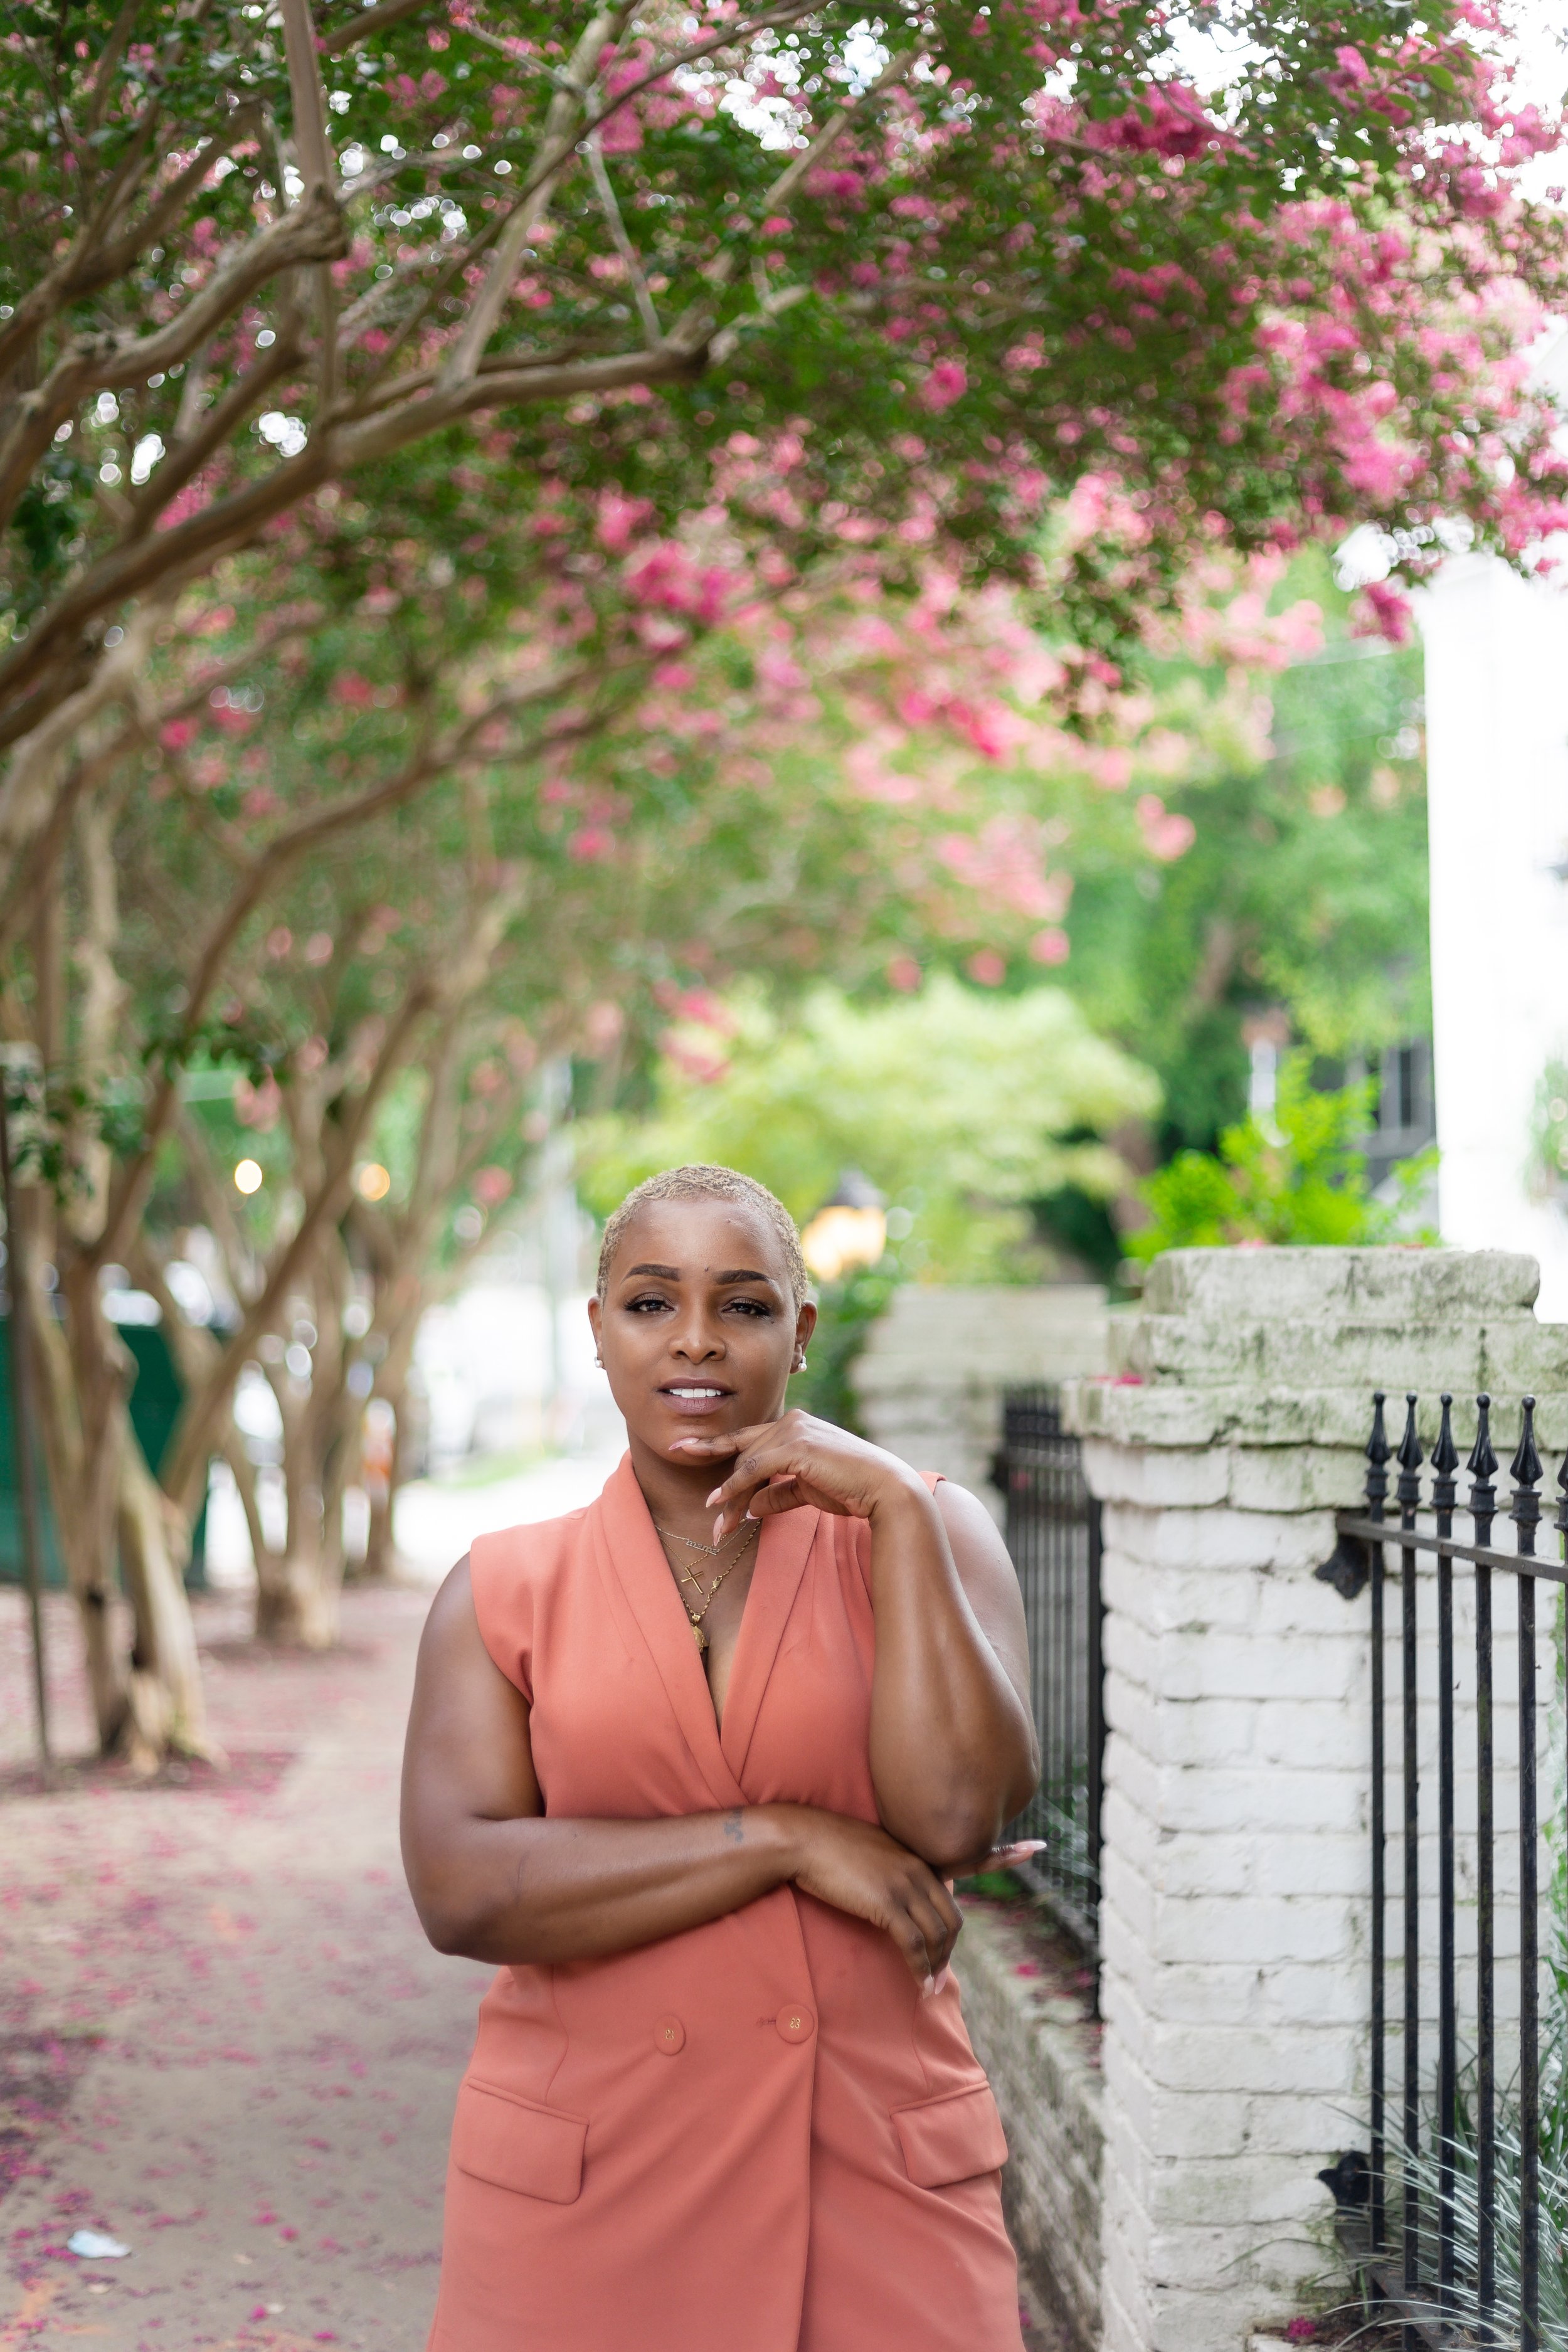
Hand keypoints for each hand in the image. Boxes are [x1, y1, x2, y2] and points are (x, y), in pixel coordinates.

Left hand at [669, 1408, 924, 1543]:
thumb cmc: (850, 1489)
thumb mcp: (806, 1491)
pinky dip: (734, 1488)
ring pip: (744, 1464)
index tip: (687, 1449)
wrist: (883, 1489)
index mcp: (795, 1427)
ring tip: (716, 1525)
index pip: (749, 1440)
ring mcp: (793, 1430)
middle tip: (690, 1480)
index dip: (717, 1446)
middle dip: (716, 1470)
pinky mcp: (795, 1446)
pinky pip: (753, 1469)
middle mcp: (791, 1421)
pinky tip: (720, 1504)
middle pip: (742, 1451)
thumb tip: (749, 1506)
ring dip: (727, 1497)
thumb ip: (778, 1493)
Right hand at [780, 1808, 963, 1993]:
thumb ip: (893, 1869)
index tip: (941, 1954)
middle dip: (948, 1953)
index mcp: (917, 1858)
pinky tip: (919, 1984)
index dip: (949, 1932)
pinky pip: (914, 1943)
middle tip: (940, 1978)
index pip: (948, 1900)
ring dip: (936, 1966)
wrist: (807, 1839)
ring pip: (936, 1934)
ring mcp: (904, 1887)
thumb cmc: (831, 1846)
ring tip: (930, 1987)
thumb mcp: (875, 1852)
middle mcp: (918, 1871)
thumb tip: (896, 1895)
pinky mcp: (886, 1904)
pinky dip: (920, 1968)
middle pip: (951, 1919)